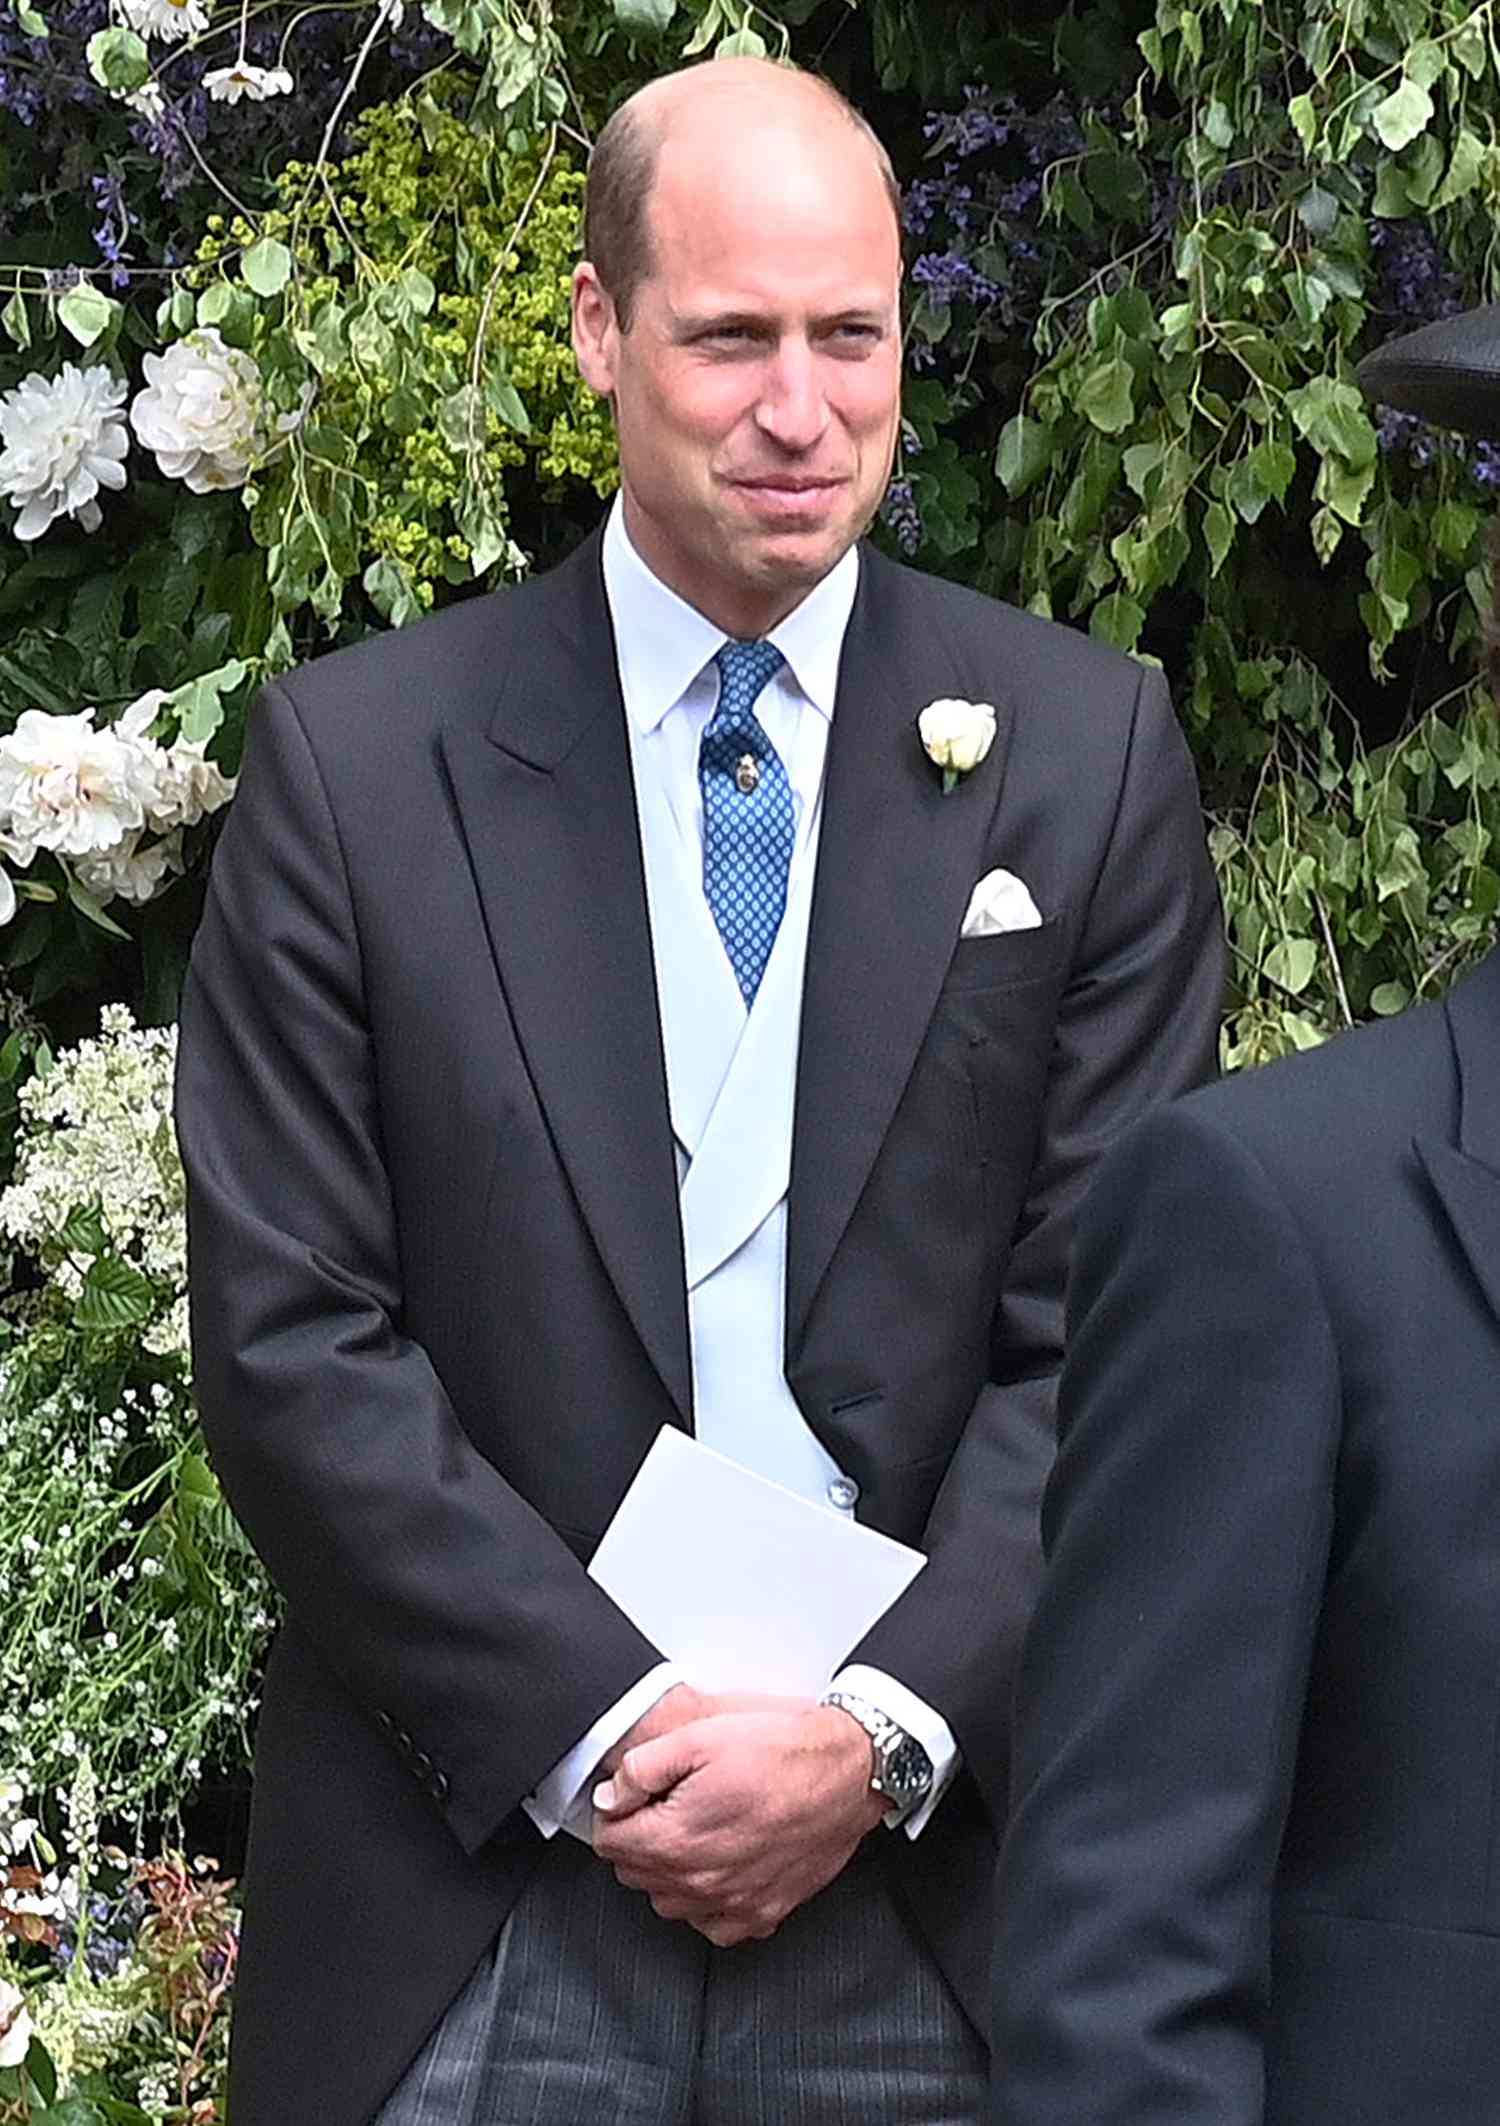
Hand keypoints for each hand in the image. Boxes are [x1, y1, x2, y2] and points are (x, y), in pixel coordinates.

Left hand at [591, 1705, 884, 1946]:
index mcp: (677, 1840)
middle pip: (635, 1874)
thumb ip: (641, 1769)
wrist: (847, 1773)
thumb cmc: (782, 1752)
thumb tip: (611, 1797)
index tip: (639, 1795)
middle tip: (671, 1803)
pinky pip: (711, 1924)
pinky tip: (722, 1861)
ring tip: (698, 1828)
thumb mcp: (700, 1737)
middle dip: (642, 1838)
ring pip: (668, 1901)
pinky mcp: (763, 1914)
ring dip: (671, 1869)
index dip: (619, 1811)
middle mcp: (701, 1884)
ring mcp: (733, 1905)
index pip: (610, 1843)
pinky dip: (707, 1898)